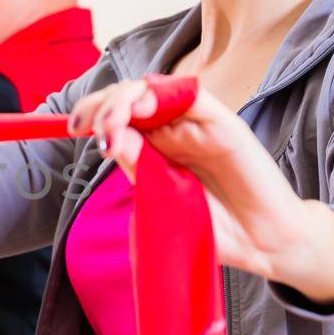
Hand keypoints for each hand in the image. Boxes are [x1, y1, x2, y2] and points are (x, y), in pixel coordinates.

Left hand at [68, 79, 333, 300]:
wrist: (261, 245)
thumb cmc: (213, 227)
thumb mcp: (162, 197)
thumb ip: (137, 166)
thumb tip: (107, 137)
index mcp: (155, 146)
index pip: (118, 115)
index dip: (93, 113)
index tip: (72, 126)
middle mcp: (175, 129)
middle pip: (131, 96)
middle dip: (103, 104)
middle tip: (87, 126)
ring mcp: (199, 125)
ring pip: (157, 89)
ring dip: (126, 97)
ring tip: (112, 122)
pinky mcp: (225, 126)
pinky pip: (194, 97)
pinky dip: (166, 95)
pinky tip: (143, 110)